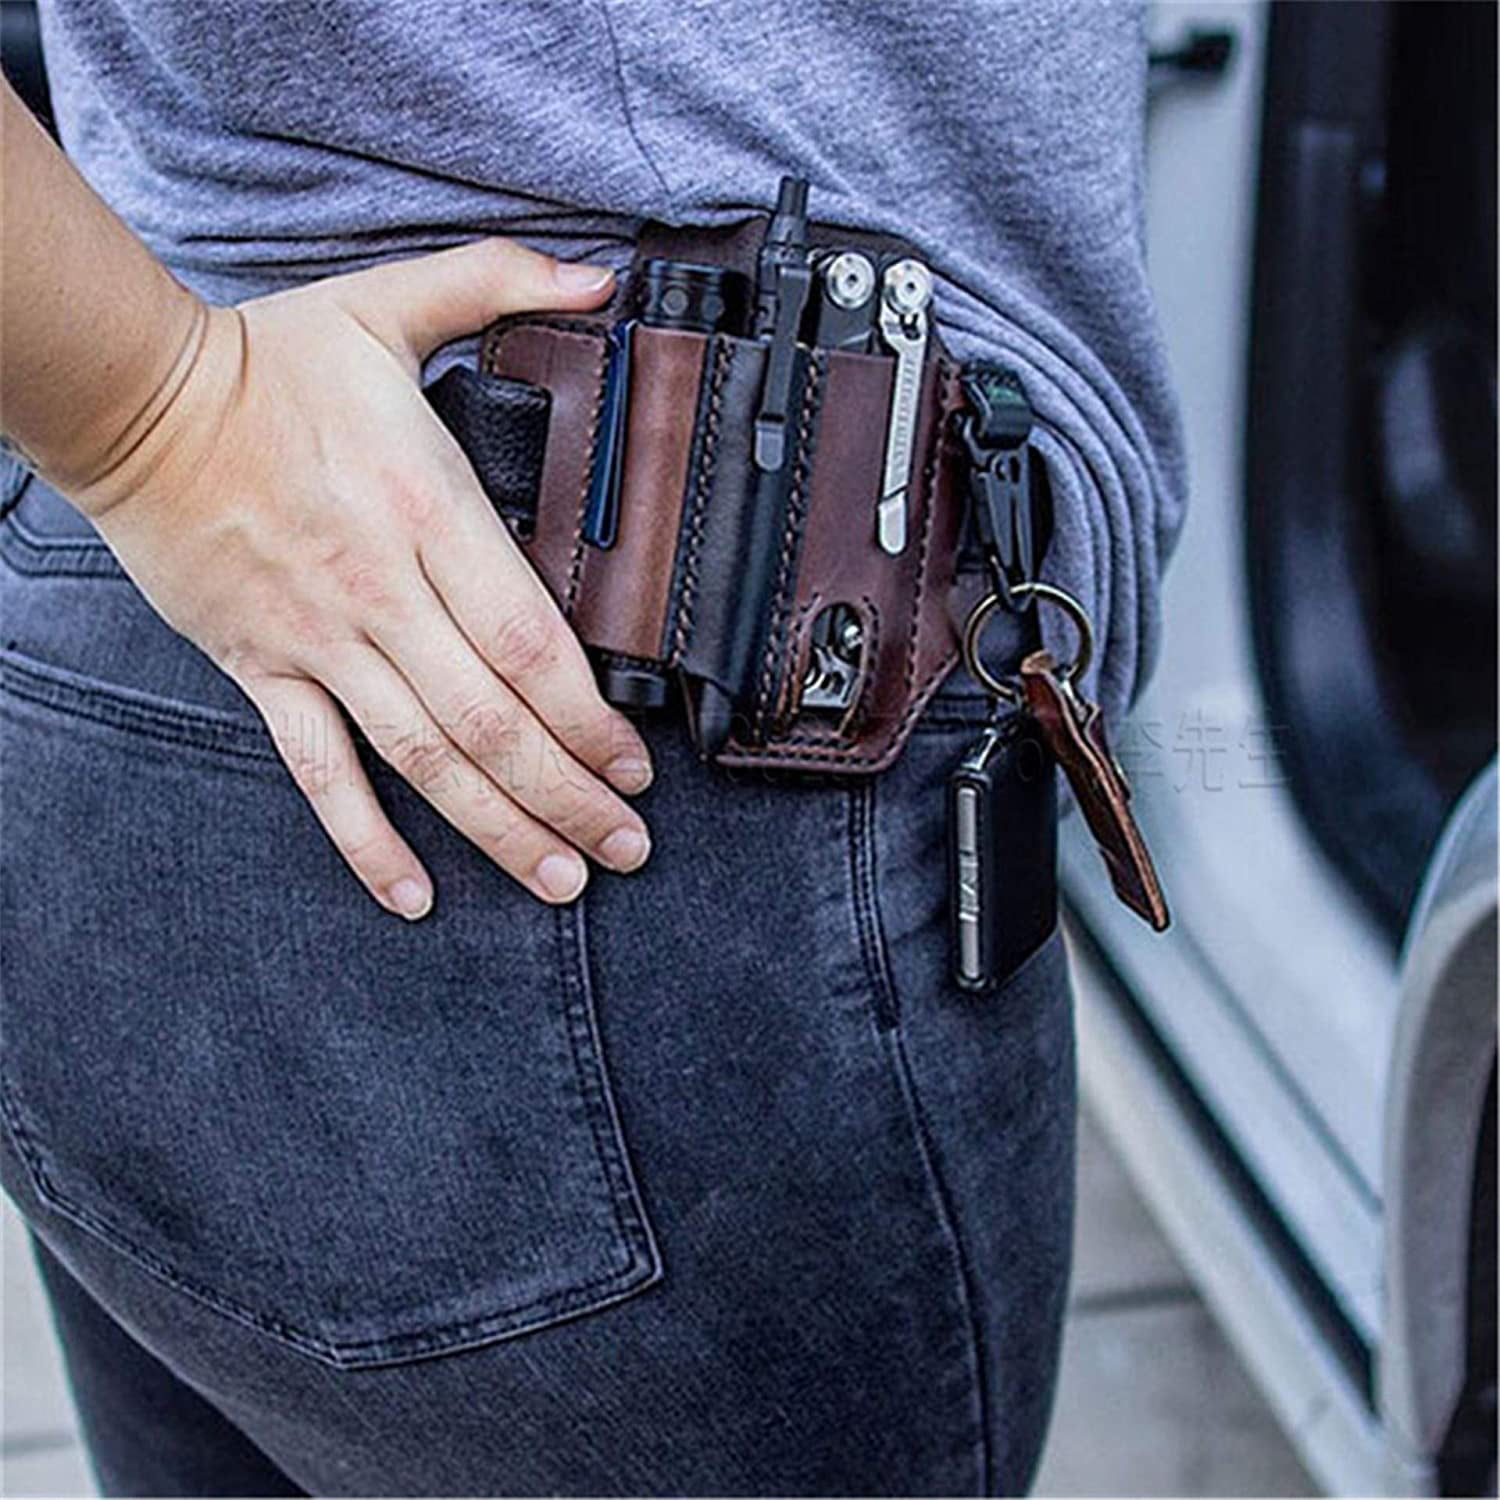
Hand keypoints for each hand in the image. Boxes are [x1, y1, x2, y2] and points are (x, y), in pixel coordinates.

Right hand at [75, 240, 651, 917]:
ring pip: (424, 760)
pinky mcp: (266, 669)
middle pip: (494, 721)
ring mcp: (321, 641)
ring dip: (499, 829)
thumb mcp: (392, 300)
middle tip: (626, 848)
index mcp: (428, 513)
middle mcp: (382, 592)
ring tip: (561, 879)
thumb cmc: (274, 362)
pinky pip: (321, 773)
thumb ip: (500, 285)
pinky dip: (366, 841)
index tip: (635, 767)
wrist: (138, 399)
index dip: (591, 719)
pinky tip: (415, 894)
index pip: (531, 644)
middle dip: (570, 795)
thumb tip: (598, 277)